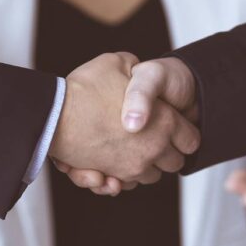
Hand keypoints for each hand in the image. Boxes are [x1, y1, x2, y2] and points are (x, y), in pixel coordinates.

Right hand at [49, 53, 199, 185]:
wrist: (53, 114)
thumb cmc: (85, 88)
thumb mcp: (118, 62)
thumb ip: (135, 67)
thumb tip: (135, 71)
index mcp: (165, 120)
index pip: (192, 140)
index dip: (186, 134)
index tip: (176, 129)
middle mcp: (155, 147)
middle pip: (175, 162)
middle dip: (166, 153)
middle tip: (152, 138)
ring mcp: (135, 165)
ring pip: (152, 175)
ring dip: (144, 165)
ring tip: (130, 149)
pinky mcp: (114, 176)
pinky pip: (128, 183)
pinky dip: (122, 176)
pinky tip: (113, 161)